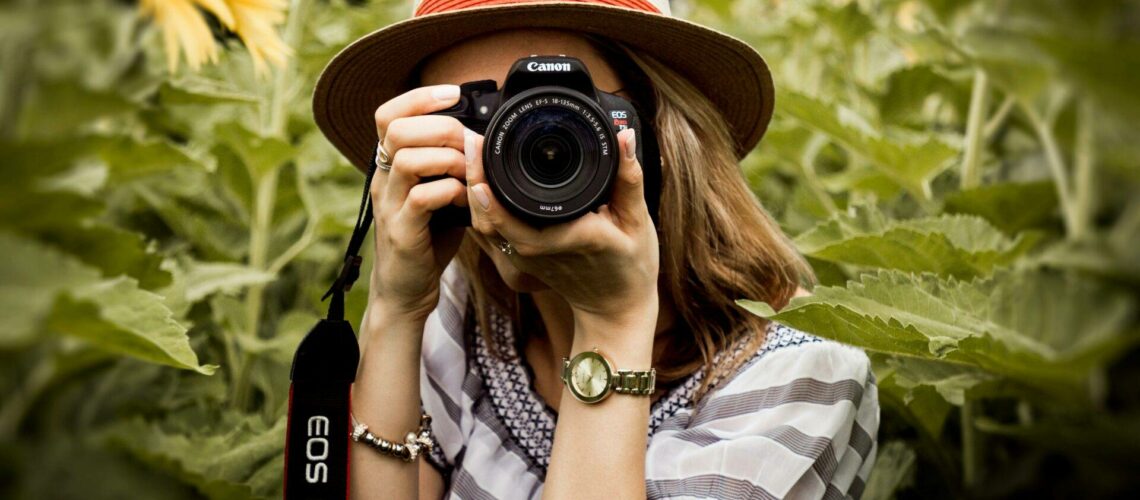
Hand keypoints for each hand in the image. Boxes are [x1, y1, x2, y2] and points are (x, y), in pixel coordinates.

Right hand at [369, 84, 468, 321]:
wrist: (406, 291)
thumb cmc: (427, 239)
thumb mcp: (438, 193)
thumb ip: (451, 166)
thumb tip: (484, 139)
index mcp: (389, 166)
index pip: (387, 115)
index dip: (419, 97)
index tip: (453, 93)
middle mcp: (382, 181)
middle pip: (396, 129)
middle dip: (441, 127)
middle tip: (469, 142)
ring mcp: (388, 206)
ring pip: (407, 159)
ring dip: (448, 159)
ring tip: (469, 173)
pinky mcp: (401, 232)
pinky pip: (422, 198)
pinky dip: (451, 192)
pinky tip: (465, 201)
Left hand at [465, 128, 659, 333]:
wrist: (616, 308)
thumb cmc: (631, 267)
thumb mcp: (637, 221)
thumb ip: (629, 178)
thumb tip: (624, 136)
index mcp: (565, 238)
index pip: (512, 217)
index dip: (489, 189)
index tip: (481, 150)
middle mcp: (537, 251)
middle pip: (487, 217)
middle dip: (473, 176)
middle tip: (473, 139)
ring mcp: (525, 258)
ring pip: (484, 225)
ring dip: (473, 189)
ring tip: (474, 152)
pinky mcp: (520, 259)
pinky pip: (492, 232)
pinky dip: (482, 205)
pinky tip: (482, 179)